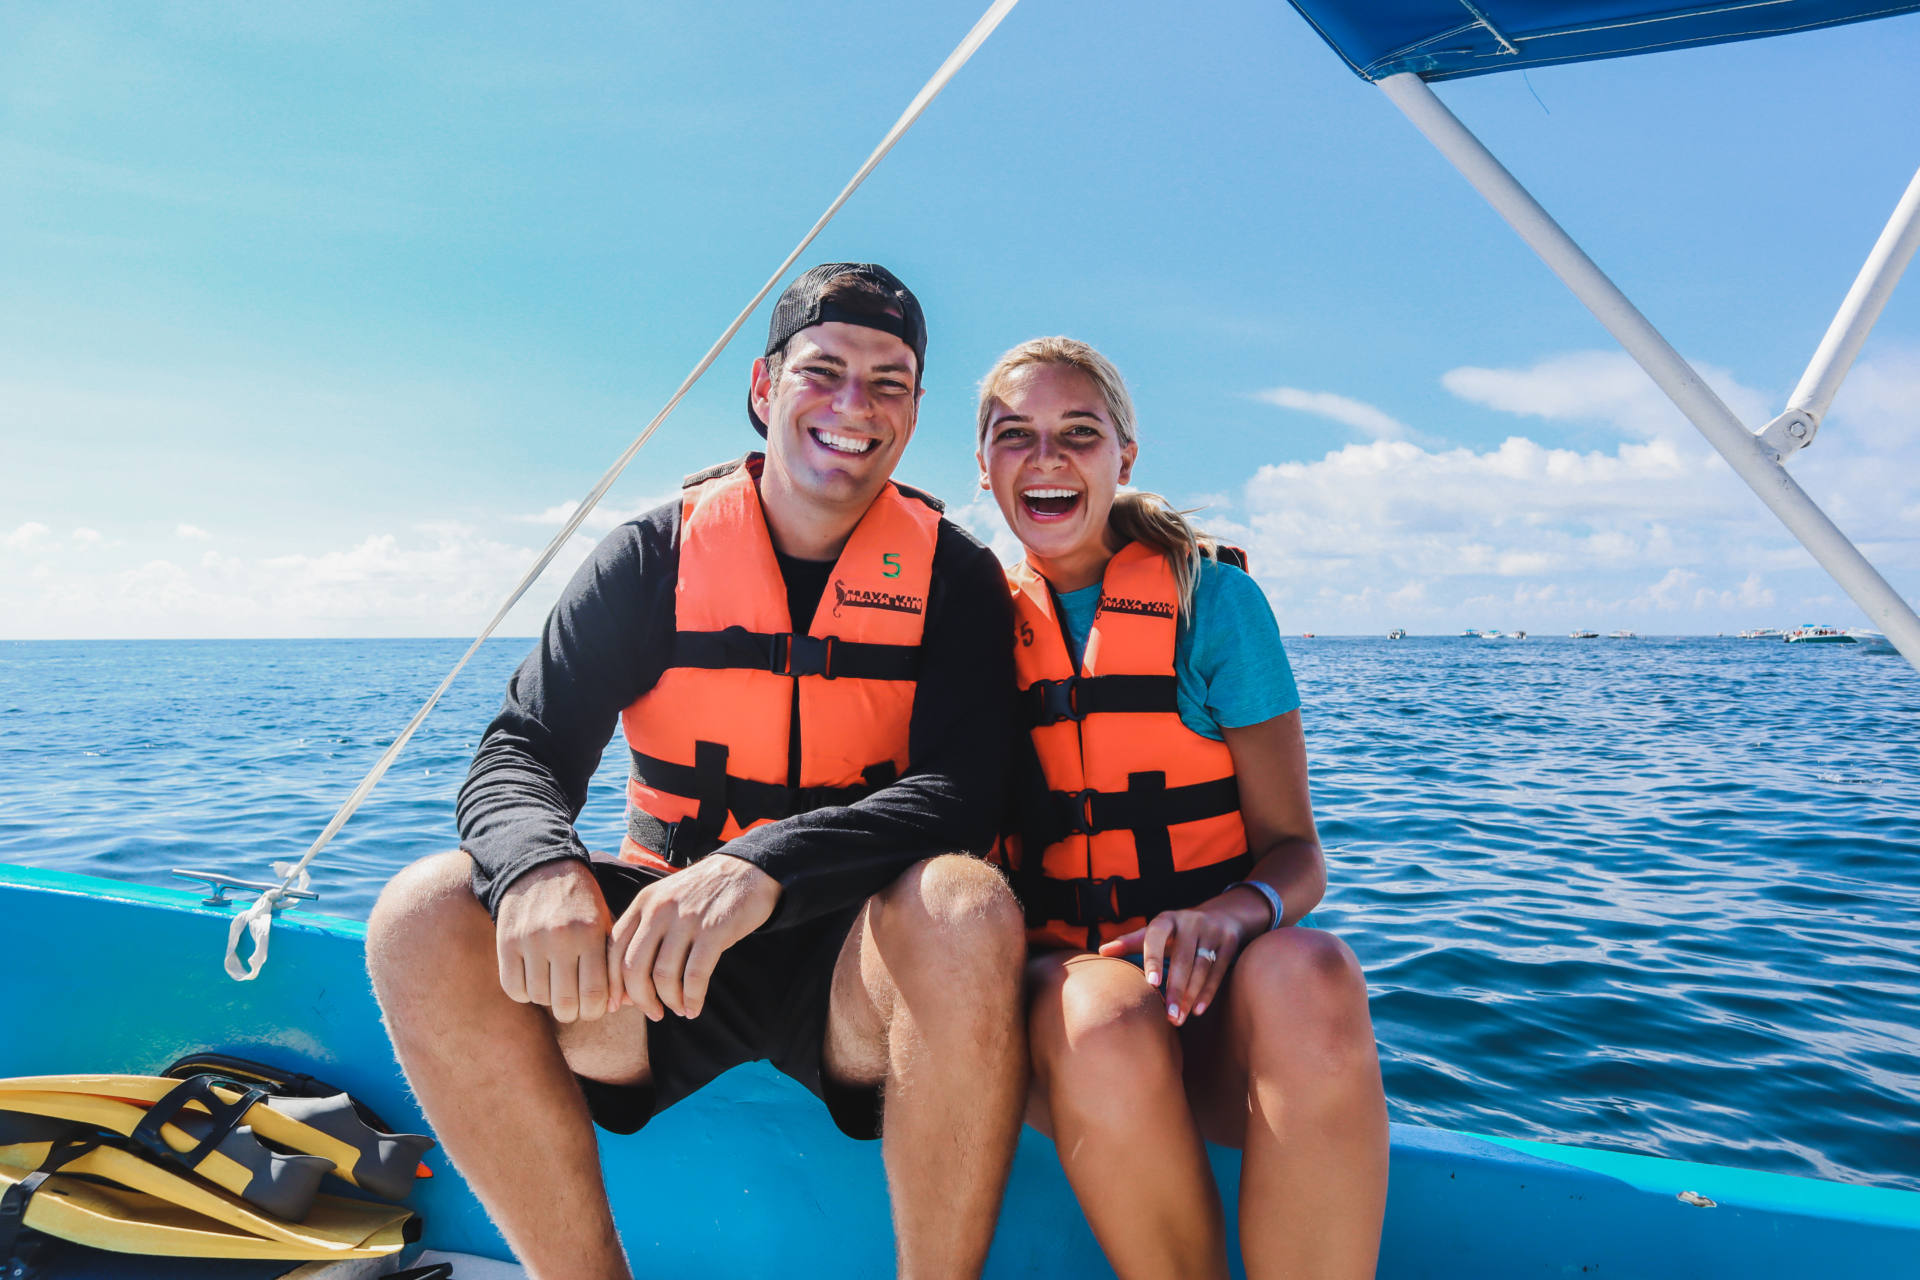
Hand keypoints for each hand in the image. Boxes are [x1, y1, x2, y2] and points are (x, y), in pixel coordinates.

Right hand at [495, 859, 615, 1023]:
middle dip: (573, 1012)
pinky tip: (534, 980)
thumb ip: (613, 962)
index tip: (595, 1007)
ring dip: (548, 1000)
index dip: (596, 1011)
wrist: (541, 866)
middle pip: (566, 1004)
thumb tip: (620, 1006)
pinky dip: (525, 992)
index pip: (595, 994)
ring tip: (555, 986)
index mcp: (590, 933)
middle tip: (575, 1004)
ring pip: (539, 998)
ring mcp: (530, 941)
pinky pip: (513, 988)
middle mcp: (560, 938)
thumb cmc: (581, 902)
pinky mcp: (506, 942)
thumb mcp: (604, 923)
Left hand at [608, 854, 780, 1020]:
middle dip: (640, 999)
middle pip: (633, 967)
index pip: (613, 949)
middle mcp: (659, 910)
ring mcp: (686, 920)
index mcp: (643, 903)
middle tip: (653, 1013)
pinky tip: (695, 1007)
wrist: (748, 870)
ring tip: (679, 1009)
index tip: (619, 1004)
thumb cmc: (704, 893)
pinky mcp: (714, 931)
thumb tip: (628, 982)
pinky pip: (695, 976)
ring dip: (670, 1000)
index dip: (613, 982)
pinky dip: (692, 998)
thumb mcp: (666, 899)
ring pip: (664, 975)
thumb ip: (645, 930)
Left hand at [1098, 904, 1252, 1026]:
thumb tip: (1101, 951)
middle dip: (1175, 989)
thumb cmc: (1178, 930)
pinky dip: (1208, 992)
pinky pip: (1218, 971)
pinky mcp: (1230, 943)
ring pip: (1202, 967)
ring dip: (1190, 996)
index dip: (1153, 958)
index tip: (1152, 984)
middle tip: (1168, 1017)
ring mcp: (1212, 931)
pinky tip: (1197, 1010)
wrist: (1223, 915)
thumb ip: (1131, 942)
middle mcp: (1191, 922)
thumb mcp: (1158, 931)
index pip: (1156, 936)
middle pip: (1182, 959)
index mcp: (1167, 919)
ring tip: (1178, 1019)